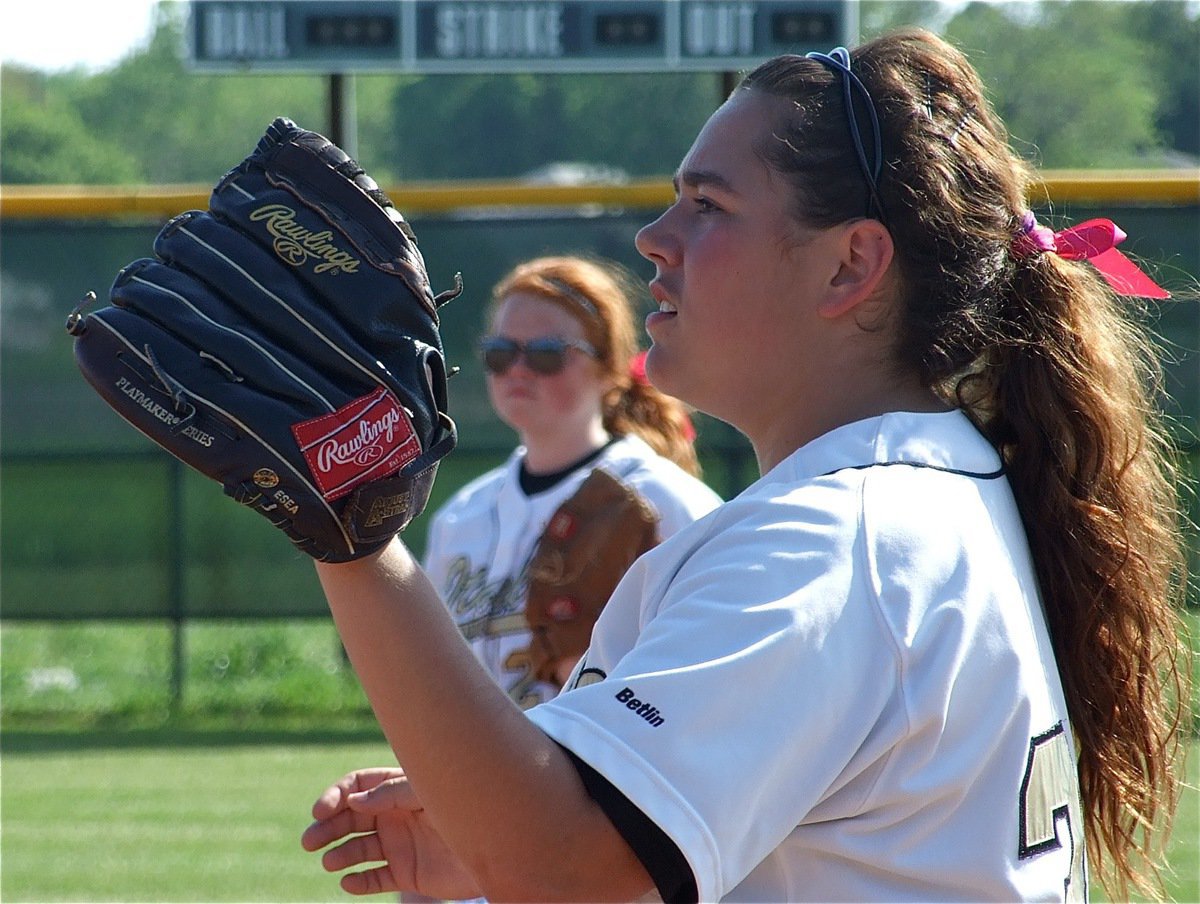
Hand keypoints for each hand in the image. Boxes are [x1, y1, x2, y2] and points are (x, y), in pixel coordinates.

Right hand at [301, 768, 481, 898]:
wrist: (500, 841)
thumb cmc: (465, 805)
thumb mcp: (428, 791)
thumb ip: (392, 793)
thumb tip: (354, 802)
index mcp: (398, 788)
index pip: (357, 786)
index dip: (336, 795)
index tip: (321, 810)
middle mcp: (395, 815)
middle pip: (350, 819)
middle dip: (327, 827)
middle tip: (309, 841)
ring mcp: (400, 844)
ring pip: (358, 849)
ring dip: (340, 854)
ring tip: (332, 862)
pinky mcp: (407, 872)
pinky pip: (375, 878)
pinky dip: (359, 882)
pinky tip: (349, 882)